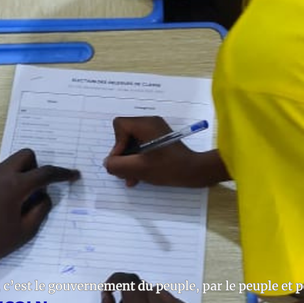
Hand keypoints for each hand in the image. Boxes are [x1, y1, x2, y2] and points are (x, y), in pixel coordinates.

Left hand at [0, 149, 79, 271]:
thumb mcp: (25, 231)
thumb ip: (41, 209)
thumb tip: (45, 194)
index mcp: (13, 186)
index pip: (44, 173)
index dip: (62, 174)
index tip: (72, 175)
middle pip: (25, 155)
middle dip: (35, 167)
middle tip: (34, 188)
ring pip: (5, 166)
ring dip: (14, 178)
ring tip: (7, 204)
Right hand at [104, 116, 223, 187]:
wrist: (195, 172)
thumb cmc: (169, 167)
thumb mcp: (139, 168)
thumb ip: (118, 165)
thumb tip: (108, 163)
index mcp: (145, 124)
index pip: (120, 126)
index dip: (117, 144)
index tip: (123, 161)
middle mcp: (150, 124)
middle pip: (125, 135)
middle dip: (122, 156)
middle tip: (124, 173)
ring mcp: (156, 132)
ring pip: (133, 144)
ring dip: (129, 161)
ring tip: (131, 178)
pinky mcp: (160, 141)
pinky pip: (142, 148)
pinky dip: (138, 161)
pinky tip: (138, 177)